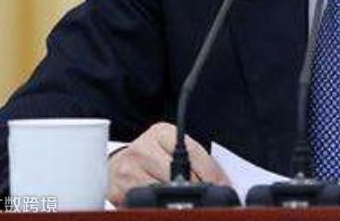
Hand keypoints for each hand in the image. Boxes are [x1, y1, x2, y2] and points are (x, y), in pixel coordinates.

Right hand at [106, 122, 229, 205]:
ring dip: (176, 199)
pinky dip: (156, 205)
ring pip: (163, 192)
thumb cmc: (153, 155)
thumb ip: (196, 159)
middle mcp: (142, 149)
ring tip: (181, 198)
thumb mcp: (174, 146)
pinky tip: (161, 202)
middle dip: (195, 187)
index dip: (211, 173)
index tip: (221, 185)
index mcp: (161, 132)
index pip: (193, 153)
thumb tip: (223, 182)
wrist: (120, 163)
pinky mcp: (116, 190)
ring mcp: (127, 170)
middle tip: (202, 195)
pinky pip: (144, 204)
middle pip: (178, 175)